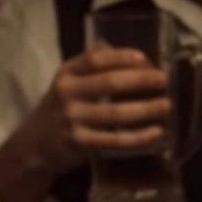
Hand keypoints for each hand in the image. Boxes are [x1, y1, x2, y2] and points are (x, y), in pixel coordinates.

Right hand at [23, 48, 169, 175]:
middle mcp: (66, 94)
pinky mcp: (79, 143)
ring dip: (146, 109)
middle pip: (109, 83)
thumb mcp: (70, 81)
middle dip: (140, 80)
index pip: (94, 59)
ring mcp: (72, 119)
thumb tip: (135, 57)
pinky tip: (157, 132)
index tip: (144, 58)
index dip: (121, 57)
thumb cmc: (62, 107)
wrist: (34, 145)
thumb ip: (95, 66)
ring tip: (167, 105)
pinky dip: (138, 137)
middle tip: (164, 80)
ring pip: (116, 113)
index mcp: (66, 73)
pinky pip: (115, 139)